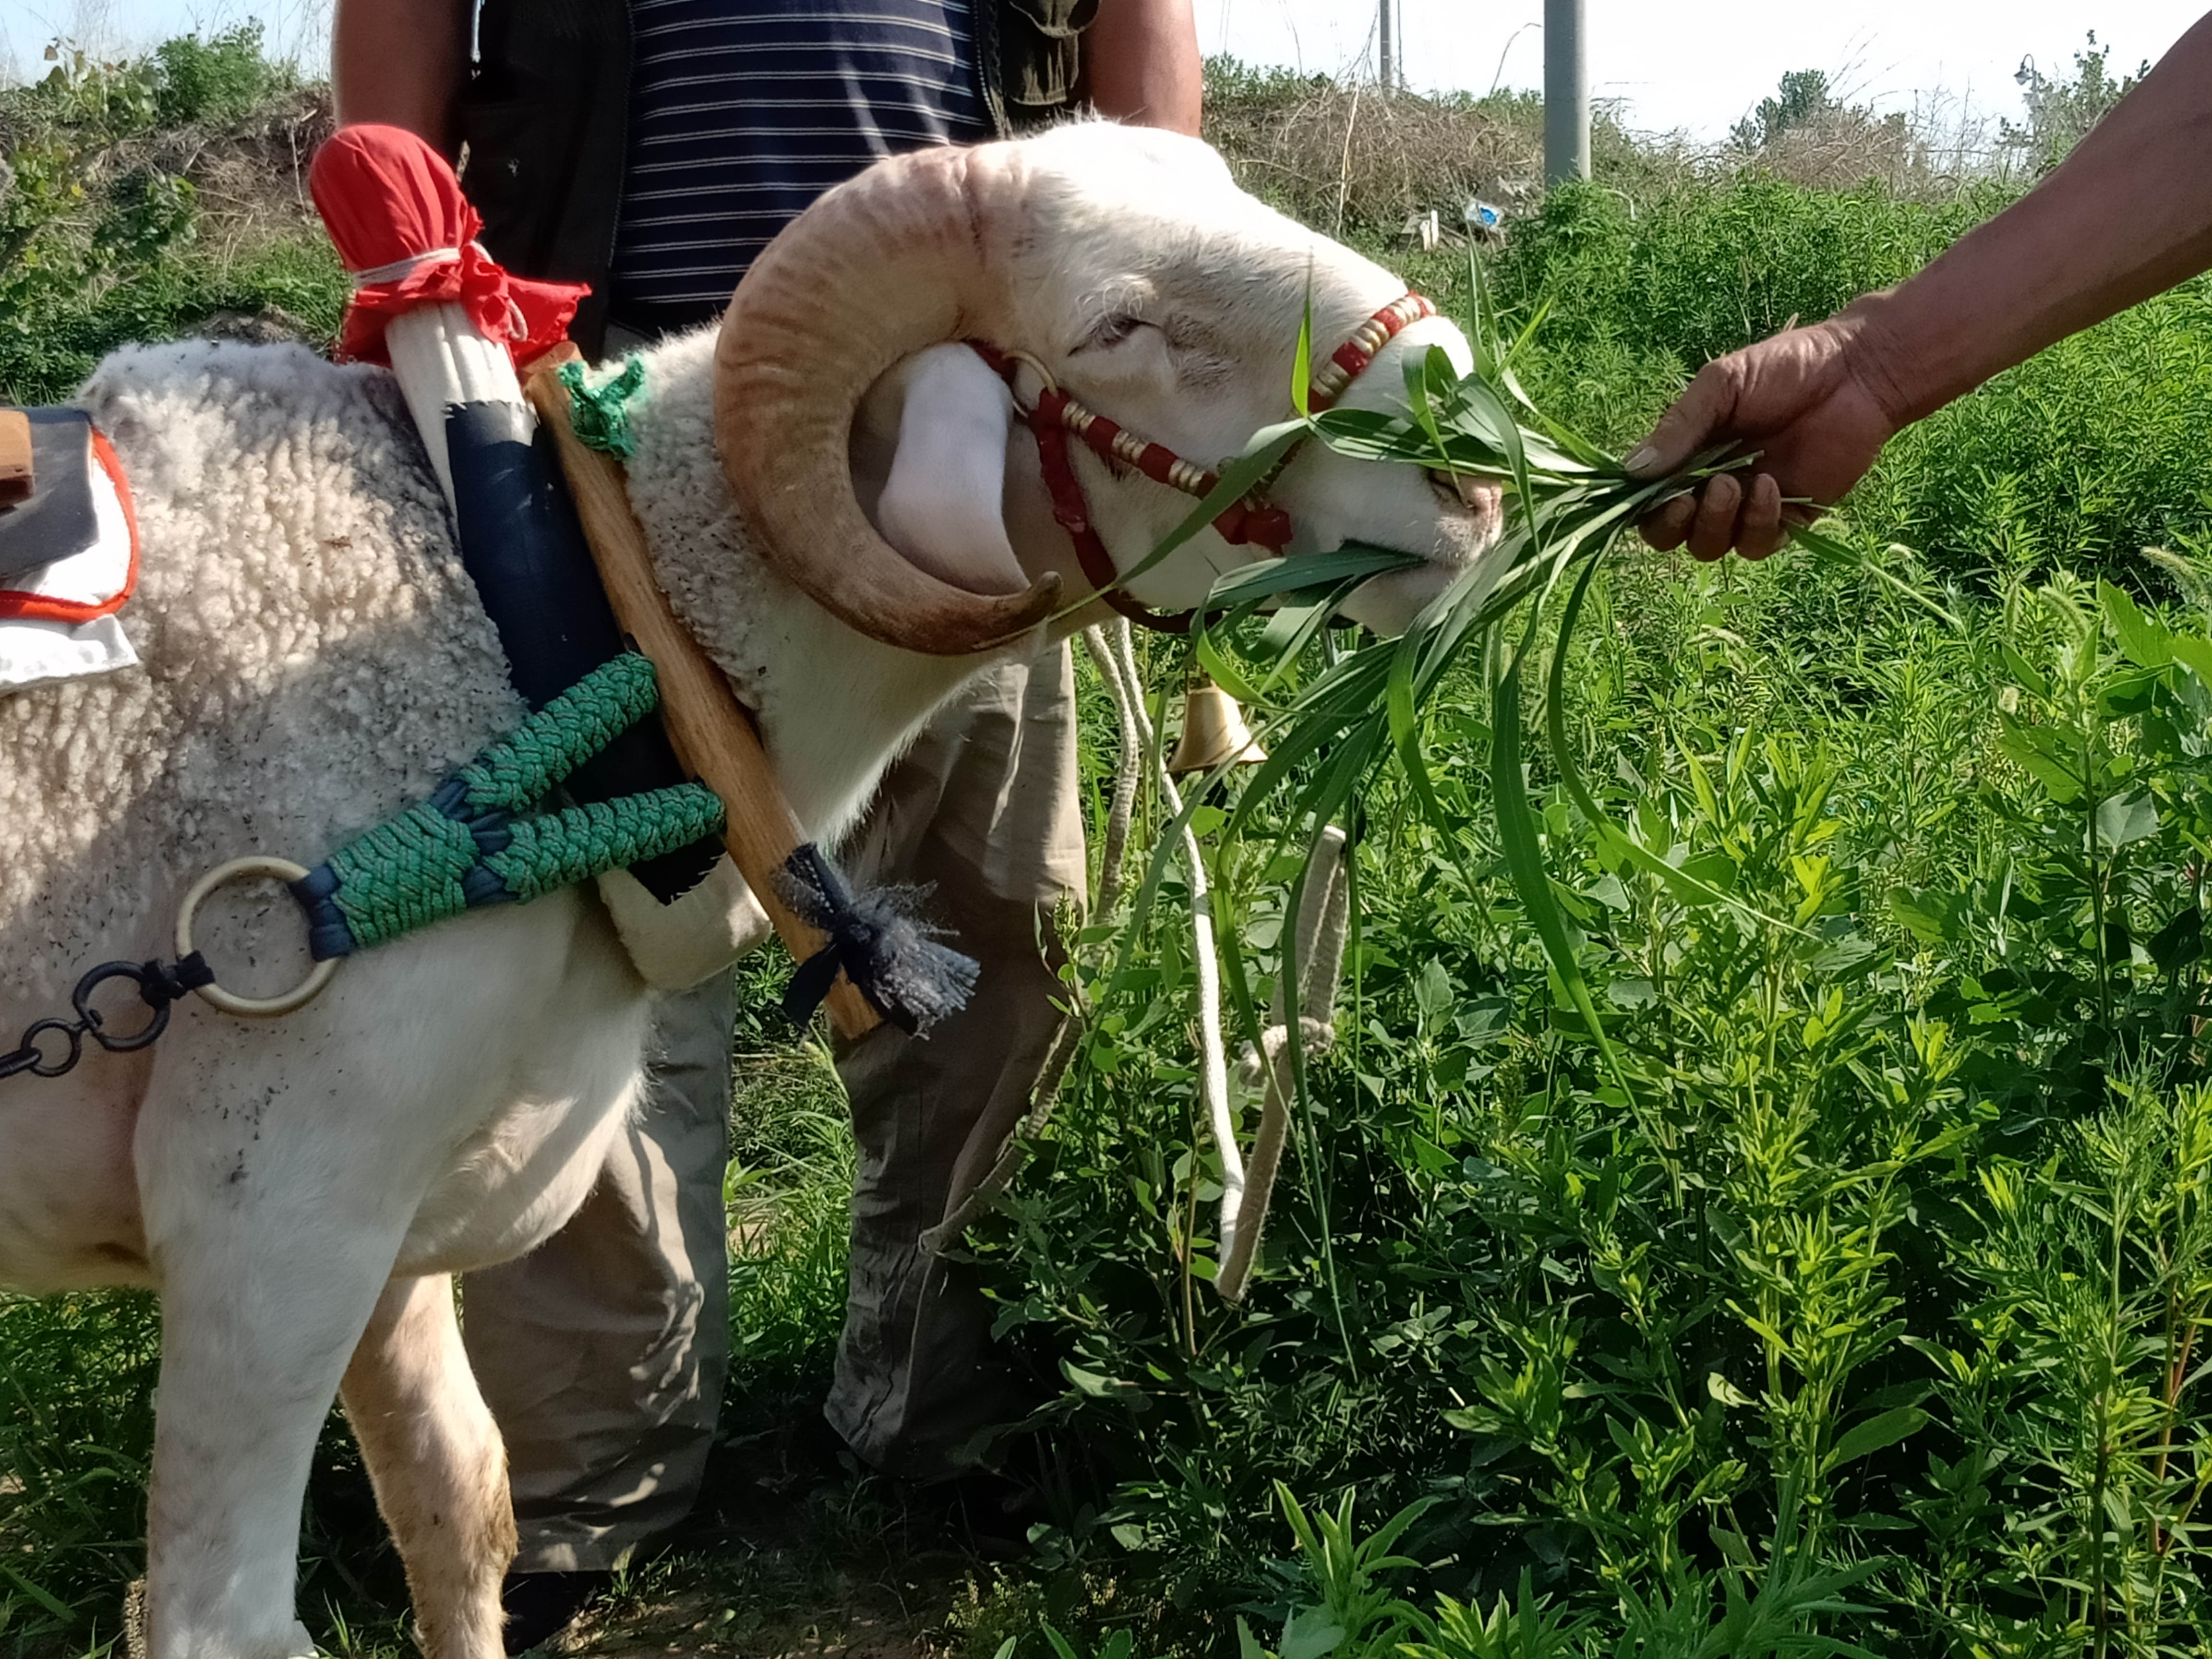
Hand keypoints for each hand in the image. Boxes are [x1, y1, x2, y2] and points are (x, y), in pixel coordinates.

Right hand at [1629, 310, 1908, 559]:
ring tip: (1735, 483)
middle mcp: (1712, 487)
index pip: (1647, 500)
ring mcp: (1749, 507)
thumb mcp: (1721, 385)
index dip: (1642, 508)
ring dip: (1715, 523)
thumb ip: (1678, 427)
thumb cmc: (1786, 367)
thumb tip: (1631, 471)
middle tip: (1689, 499)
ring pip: (1711, 547)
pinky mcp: (1789, 519)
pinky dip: (1758, 522)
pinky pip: (1758, 544)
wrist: (1858, 372)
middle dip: (1674, 525)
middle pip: (1672, 535)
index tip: (1653, 493)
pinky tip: (1772, 487)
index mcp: (1689, 455)